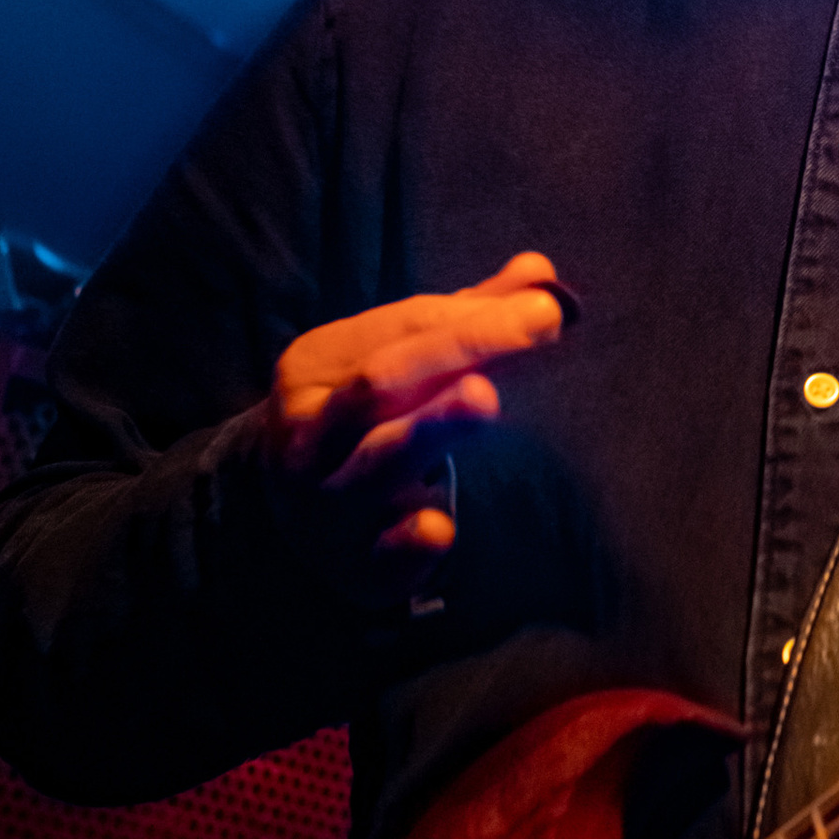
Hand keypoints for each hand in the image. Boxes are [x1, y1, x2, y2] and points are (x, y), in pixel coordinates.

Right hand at [258, 251, 570, 588]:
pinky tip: (439, 527)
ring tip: (485, 397)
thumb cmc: (360, 421)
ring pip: (379, 460)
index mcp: (314, 368)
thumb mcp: (390, 362)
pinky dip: (409, 541)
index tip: (547, 305)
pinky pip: (382, 554)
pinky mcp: (354, 566)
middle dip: (463, 348)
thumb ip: (465, 319)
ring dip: (432, 428)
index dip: (474, 316)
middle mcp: (310, 433)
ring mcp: (326, 502)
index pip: (399, 328)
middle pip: (384, 383)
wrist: (291, 519)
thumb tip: (540, 273)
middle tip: (542, 324)